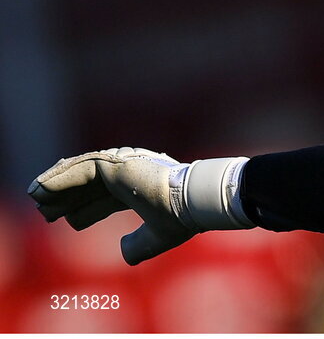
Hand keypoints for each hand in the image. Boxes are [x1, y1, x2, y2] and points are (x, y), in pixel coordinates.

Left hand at [29, 147, 251, 264]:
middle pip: (90, 185)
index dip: (87, 209)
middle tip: (45, 211)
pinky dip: (58, 179)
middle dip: (67, 198)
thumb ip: (140, 244)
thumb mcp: (158, 236)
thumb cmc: (184, 217)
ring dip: (57, 186)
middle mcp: (131, 174)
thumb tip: (123, 253)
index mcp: (141, 190)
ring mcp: (123, 165)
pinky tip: (40, 189)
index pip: (108, 197)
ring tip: (36, 197)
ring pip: (81, 173)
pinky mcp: (114, 163)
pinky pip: (78, 169)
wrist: (193, 201)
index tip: (69, 222)